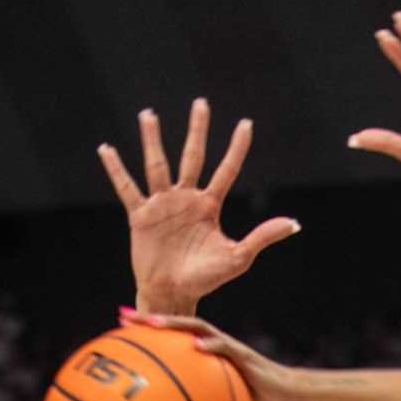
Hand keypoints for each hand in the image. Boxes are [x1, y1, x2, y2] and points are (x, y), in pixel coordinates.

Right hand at [99, 103, 299, 317]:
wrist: (174, 296)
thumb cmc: (206, 279)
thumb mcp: (238, 257)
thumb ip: (262, 237)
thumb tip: (294, 223)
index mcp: (209, 206)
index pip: (226, 170)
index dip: (236, 149)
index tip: (246, 124)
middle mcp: (186, 199)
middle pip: (192, 157)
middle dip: (197, 131)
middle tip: (201, 104)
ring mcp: (162, 205)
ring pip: (158, 165)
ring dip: (153, 140)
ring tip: (148, 114)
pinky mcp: (141, 216)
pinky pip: (127, 188)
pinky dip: (116, 169)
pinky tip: (106, 149)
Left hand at [119, 313, 291, 400]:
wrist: (284, 390)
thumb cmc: (253, 398)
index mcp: (203, 351)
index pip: (171, 336)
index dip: (146, 331)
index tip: (120, 329)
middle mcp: (211, 343)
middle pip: (175, 325)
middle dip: (148, 319)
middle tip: (122, 317)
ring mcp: (226, 345)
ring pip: (196, 328)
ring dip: (173, 324)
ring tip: (152, 324)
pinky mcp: (242, 354)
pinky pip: (224, 347)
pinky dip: (210, 346)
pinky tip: (195, 346)